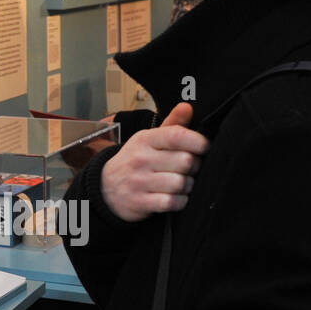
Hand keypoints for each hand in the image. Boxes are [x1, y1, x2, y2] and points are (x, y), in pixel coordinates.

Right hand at [100, 102, 207, 221]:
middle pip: (186, 161)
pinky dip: (179, 201)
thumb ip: (171, 125)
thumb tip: (187, 106)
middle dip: (195, 167)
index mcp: (145, 139)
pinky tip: (175, 197)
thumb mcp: (148, 140)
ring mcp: (139, 181)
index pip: (176, 135)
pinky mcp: (140, 201)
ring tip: (181, 183)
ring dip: (188, 186)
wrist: (106, 187)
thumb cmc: (135, 160)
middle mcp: (141, 158)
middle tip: (190, 168)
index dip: (198, 141)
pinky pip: (172, 202)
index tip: (204, 147)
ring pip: (181, 183)